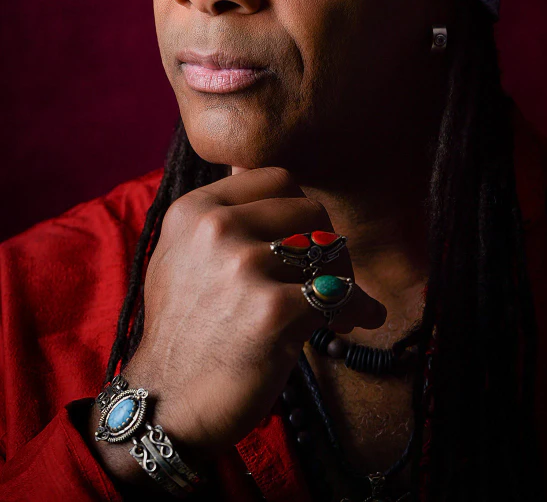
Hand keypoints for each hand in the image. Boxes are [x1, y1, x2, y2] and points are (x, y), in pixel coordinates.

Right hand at [122, 166, 384, 453]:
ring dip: (343, 276)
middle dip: (325, 242)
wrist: (167, 402)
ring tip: (339, 304)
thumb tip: (252, 165)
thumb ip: (217, 212)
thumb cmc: (182, 328)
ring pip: (328, 248)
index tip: (302, 239)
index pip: (278, 179)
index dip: (298, 208)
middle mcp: (217, 229)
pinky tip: (357, 322)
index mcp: (195, 209)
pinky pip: (340, 295)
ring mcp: (244, 267)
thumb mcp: (179, 254)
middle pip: (309, 209)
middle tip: (325, 276)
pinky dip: (358, 310)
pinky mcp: (273, 310)